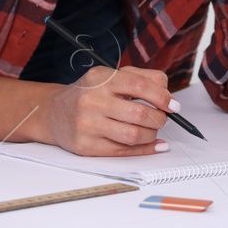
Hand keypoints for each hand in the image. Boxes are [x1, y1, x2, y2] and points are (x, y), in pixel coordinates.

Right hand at [40, 66, 175, 156]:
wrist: (54, 113)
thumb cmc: (89, 94)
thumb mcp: (110, 76)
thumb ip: (141, 78)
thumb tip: (168, 96)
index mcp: (100, 78)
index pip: (139, 85)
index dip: (162, 97)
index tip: (173, 105)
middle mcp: (92, 100)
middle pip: (139, 113)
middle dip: (159, 118)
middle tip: (162, 118)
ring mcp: (87, 125)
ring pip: (133, 135)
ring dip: (151, 135)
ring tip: (151, 130)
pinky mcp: (86, 146)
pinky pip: (124, 152)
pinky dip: (144, 149)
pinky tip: (152, 144)